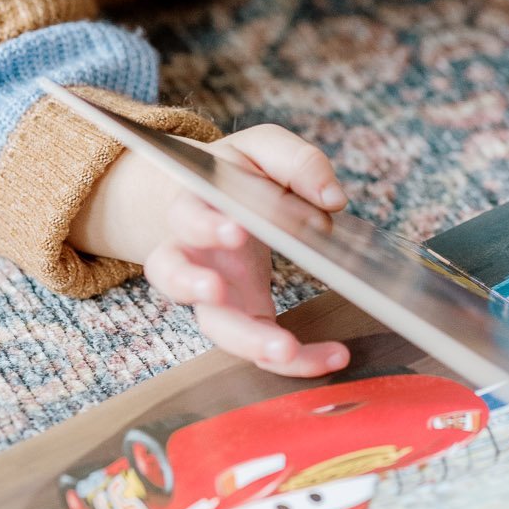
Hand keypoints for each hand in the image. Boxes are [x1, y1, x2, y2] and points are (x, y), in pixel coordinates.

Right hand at [144, 127, 351, 377]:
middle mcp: (193, 254)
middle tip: (219, 290)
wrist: (216, 198)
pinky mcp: (242, 314)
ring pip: (213, 325)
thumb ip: (298, 162)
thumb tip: (332, 198)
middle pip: (176, 277)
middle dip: (195, 287)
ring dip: (244, 340)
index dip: (205, 226)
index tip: (236, 229)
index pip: (187, 217)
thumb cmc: (239, 173)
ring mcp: (214, 291)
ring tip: (281, 349)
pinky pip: (260, 344)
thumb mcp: (265, 150)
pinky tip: (332, 356)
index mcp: (196, 207)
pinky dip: (296, 358)